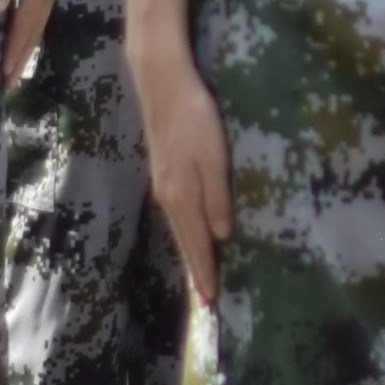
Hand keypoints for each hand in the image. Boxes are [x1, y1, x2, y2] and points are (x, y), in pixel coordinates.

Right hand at [134, 40, 231, 310]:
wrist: (162, 84)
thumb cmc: (194, 117)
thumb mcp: (214, 158)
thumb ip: (216, 196)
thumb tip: (221, 235)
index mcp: (182, 196)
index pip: (198, 243)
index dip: (205, 271)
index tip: (211, 300)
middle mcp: (169, 196)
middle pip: (184, 241)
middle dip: (195, 270)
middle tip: (205, 300)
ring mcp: (163, 184)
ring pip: (178, 228)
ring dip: (189, 252)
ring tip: (198, 275)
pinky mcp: (163, 171)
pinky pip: (175, 213)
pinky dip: (183, 231)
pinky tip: (189, 232)